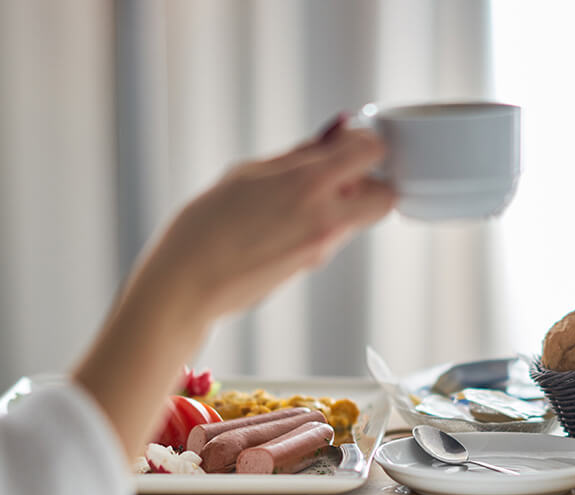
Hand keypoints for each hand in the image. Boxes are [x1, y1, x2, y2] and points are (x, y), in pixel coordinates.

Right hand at [139, 122, 395, 318]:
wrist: (188, 284)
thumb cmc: (206, 226)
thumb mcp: (248, 173)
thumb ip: (300, 153)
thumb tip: (337, 131)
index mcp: (308, 182)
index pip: (371, 151)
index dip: (362, 142)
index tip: (347, 140)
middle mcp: (326, 216)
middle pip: (386, 194)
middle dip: (371, 181)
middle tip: (338, 174)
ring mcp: (324, 246)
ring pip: (362, 217)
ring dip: (346, 203)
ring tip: (298, 200)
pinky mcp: (314, 265)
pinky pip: (336, 235)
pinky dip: (324, 224)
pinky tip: (285, 223)